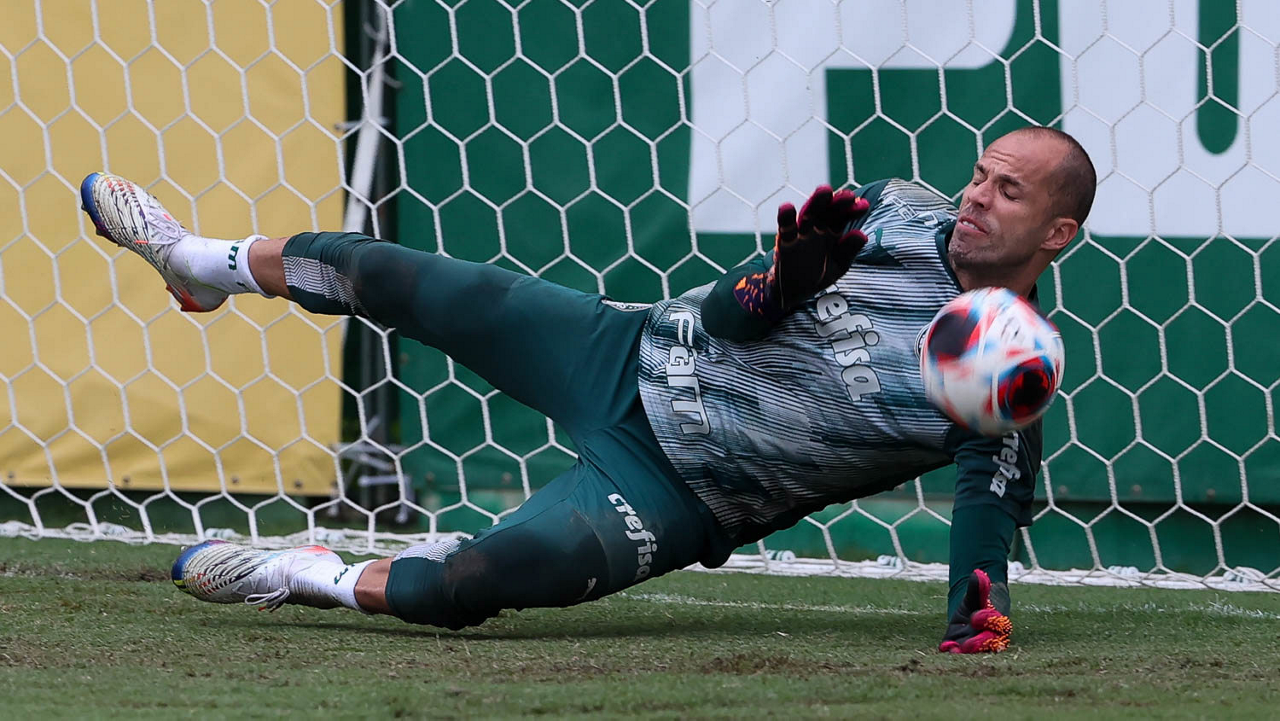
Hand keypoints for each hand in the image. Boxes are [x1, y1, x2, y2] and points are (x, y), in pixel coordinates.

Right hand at [770, 185, 869, 308]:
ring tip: (824, 191)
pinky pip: (785, 229)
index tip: (863, 205)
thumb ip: (848, 251)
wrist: (793, 293)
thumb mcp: (838, 267)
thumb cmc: (817, 276)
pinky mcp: (784, 243)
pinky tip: (787, 207)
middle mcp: (816, 229)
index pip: (843, 217)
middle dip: (837, 202)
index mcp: (832, 233)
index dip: (852, 210)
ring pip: (808, 214)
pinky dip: (785, 218)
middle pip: (827, 211)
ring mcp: (800, 234)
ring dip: (816, 203)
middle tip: (847, 196)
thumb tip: (862, 235)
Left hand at [939, 569, 1011, 653]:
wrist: (972, 613)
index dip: (988, 621)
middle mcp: (990, 637)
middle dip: (977, 643)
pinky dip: (952, 650)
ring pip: (974, 651)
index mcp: (998, 623)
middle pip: (987, 642)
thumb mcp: (976, 595)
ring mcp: (976, 644)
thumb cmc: (979, 603)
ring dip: (964, 652)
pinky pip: (958, 651)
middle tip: (967, 644)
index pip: (997, 624)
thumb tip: (977, 574)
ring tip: (954, 651)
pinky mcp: (961, 646)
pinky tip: (945, 648)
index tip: (976, 617)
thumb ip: (977, 588)